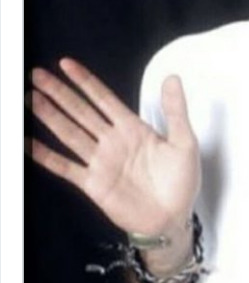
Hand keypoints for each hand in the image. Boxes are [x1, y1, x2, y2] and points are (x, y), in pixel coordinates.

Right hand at [29, 58, 200, 237]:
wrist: (173, 219)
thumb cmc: (181, 182)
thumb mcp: (184, 142)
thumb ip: (175, 110)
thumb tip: (173, 78)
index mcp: (133, 128)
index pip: (103, 98)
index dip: (85, 81)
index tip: (66, 64)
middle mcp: (112, 141)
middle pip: (80, 111)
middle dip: (59, 93)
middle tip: (37, 75)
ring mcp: (101, 161)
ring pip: (69, 133)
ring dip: (50, 116)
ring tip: (32, 99)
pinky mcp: (93, 184)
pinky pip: (66, 167)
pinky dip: (47, 156)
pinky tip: (30, 144)